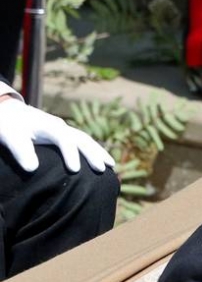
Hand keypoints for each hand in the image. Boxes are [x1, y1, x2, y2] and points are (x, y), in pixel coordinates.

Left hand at [0, 96, 114, 172]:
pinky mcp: (65, 134)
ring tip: (111, 166)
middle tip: (103, 170)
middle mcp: (60, 126)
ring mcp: (64, 129)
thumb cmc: (9, 126)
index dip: (71, 154)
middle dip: (93, 154)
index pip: (64, 139)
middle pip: (81, 139)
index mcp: (48, 126)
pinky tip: (102, 160)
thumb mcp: (11, 137)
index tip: (75, 170)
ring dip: (98, 152)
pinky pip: (83, 142)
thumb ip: (21, 152)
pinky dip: (94, 151)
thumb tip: (32, 169)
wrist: (9, 111)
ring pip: (86, 139)